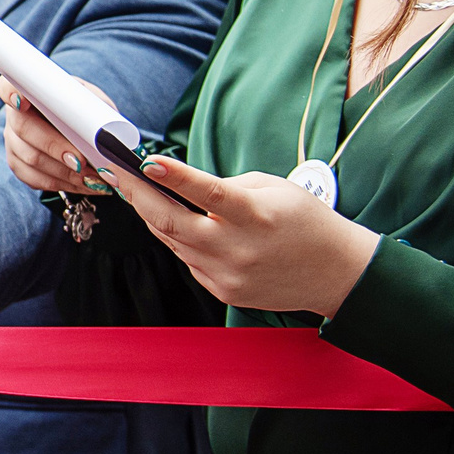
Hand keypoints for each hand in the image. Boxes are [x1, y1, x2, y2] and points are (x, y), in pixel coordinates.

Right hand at [0, 75, 115, 197]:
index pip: (8, 86)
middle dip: (54, 146)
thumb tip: (104, 131)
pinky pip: (36, 179)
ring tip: (95, 179)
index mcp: (31, 91)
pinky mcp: (18, 164)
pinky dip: (64, 184)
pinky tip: (86, 186)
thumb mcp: (95, 102)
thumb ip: (95, 107)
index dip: (10, 93)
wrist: (83, 132)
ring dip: (65, 172)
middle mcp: (15, 114)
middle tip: (81, 161)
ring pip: (30, 158)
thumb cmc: (87, 112)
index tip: (21, 102)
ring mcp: (13, 141)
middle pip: (23, 128)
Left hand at [85, 153, 378, 318]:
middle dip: (137, 195)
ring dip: (153, 215)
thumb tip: (183, 186)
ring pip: (173, 240)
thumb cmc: (308, 223)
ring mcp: (228, 275)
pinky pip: (188, 259)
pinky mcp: (223, 291)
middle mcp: (238, 249)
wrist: (338, 275)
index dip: (175, 177)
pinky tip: (175, 223)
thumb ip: (227, 186)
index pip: (209, 194)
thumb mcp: (275, 188)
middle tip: (115, 173)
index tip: (147, 162)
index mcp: (256, 216)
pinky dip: (179, 239)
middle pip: (172, 223)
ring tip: (136, 190)